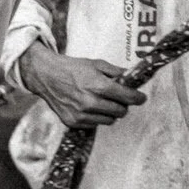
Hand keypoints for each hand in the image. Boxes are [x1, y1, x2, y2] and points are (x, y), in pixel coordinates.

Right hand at [18, 44, 145, 127]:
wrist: (47, 77)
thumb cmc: (73, 68)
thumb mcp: (97, 64)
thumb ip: (116, 73)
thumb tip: (131, 78)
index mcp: (99, 86)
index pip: (127, 97)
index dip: (137, 98)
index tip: (141, 98)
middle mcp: (90, 103)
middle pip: (120, 112)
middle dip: (124, 105)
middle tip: (121, 99)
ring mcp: (81, 115)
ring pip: (109, 121)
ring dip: (111, 113)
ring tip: (104, 103)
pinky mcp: (73, 122)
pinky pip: (94, 124)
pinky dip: (97, 117)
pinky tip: (90, 107)